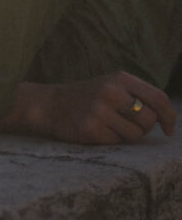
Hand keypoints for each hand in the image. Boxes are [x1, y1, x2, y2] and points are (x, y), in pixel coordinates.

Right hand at [46, 71, 175, 144]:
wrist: (50, 105)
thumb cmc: (88, 97)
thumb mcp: (112, 85)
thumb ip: (138, 95)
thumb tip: (168, 119)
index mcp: (119, 77)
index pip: (158, 98)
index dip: (169, 116)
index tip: (169, 129)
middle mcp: (110, 91)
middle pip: (149, 119)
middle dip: (145, 127)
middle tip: (130, 124)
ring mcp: (100, 110)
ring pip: (136, 134)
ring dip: (128, 135)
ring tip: (111, 126)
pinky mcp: (91, 129)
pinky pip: (118, 142)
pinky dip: (113, 140)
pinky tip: (99, 130)